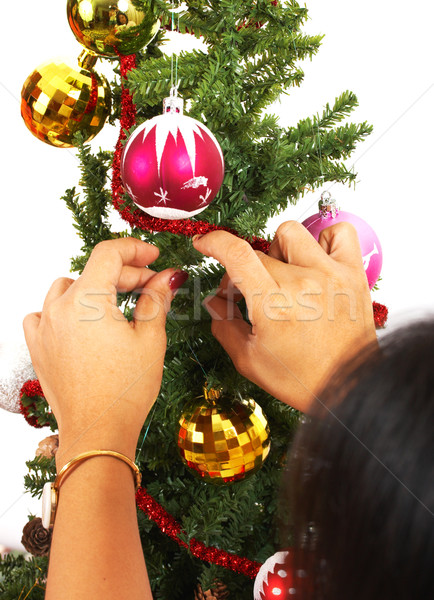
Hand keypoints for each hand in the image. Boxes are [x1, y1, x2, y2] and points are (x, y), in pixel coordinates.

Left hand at [23, 238, 187, 466]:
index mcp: (87, 300)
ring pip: (68, 288)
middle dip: (126, 275)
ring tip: (117, 304)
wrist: (98, 432)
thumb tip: (168, 276)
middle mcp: (59, 307)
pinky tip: (81, 321)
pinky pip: (44, 312)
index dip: (135, 249)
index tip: (153, 256)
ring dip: (94, 288)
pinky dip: (63, 308)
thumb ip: (156, 298)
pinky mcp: (37, 346)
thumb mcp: (150, 338)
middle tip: (152, 287)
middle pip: (93, 272)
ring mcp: (44, 327)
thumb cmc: (126, 390)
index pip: (108, 253)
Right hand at [193, 221, 376, 412]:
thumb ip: (224, 326)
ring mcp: (330, 274)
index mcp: (272, 304)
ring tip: (284, 274)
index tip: (205, 243)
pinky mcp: (352, 274)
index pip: (237, 254)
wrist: (348, 387)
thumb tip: (213, 301)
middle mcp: (302, 282)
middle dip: (245, 271)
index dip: (214, 241)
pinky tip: (315, 259)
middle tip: (250, 294)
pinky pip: (339, 232)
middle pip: (258, 252)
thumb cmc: (302, 378)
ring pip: (291, 232)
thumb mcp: (249, 360)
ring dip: (279, 250)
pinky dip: (324, 239)